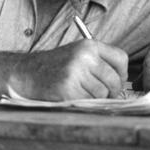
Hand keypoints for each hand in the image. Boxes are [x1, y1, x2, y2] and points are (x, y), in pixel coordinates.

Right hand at [8, 39, 127, 100]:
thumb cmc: (56, 66)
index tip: (117, 80)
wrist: (26, 72)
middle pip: (114, 79)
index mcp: (89, 45)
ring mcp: (76, 73)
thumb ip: (100, 62)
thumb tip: (123, 82)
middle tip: (104, 94)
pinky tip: (74, 97)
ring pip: (102, 93)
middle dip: (112, 91)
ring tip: (83, 93)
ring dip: (96, 98)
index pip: (121, 58)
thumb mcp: (78, 54)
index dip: (122, 73)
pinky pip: (88, 102)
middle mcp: (84, 56)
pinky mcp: (68, 89)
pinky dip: (84, 103)